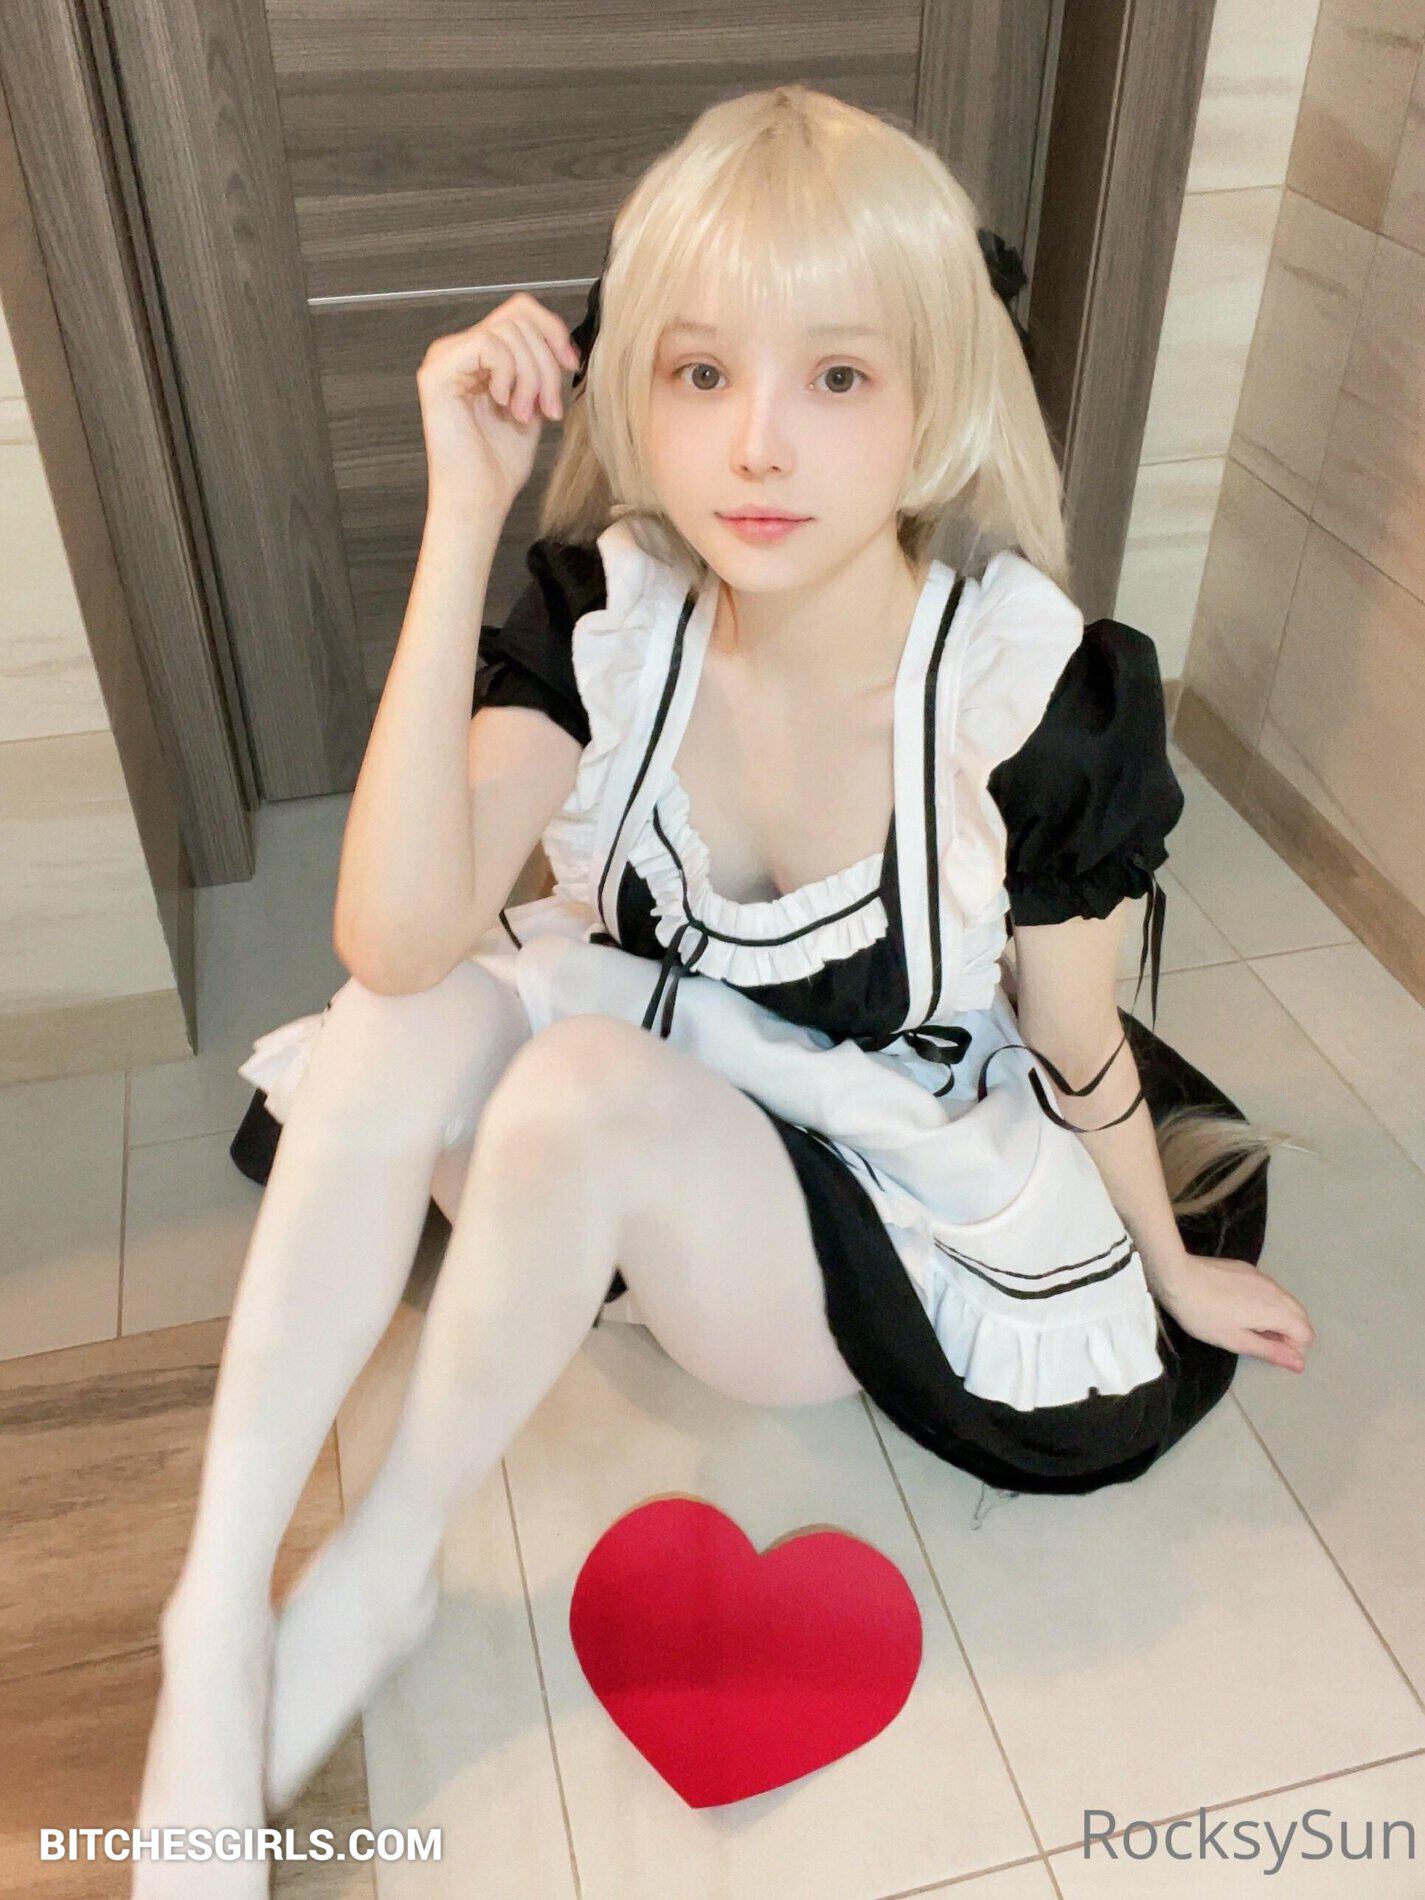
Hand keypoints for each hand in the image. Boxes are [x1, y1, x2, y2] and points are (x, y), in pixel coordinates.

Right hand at [416, 292, 581, 514]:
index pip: (520, 311)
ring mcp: (444, 358)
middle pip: (518, 319)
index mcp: (479, 355)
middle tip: (549, 409)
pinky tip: (505, 406)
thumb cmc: (501, 463)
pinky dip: (508, 375)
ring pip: (507, 331)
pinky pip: (487, 345)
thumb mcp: (534, 402)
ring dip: (531, 376)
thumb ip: (540, 367)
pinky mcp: (436, 372)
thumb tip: (563, 341)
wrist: (479, 500)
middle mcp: (458, 350)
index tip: (572, 366)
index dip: (553, 330)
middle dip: (545, 364)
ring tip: (527, 414)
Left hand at [1154, 1252, 1315, 1371]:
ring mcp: (1263, 1277)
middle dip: (1288, 1333)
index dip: (1291, 1348)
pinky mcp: (1249, 1269)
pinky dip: (1266, 1302)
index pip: (1306, 1334)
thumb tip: (1300, 1363)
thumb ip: (1271, 1351)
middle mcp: (1276, 1291)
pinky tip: (1238, 1306)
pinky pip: (1270, 1289)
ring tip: (1246, 1324)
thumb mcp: (1236, 1340)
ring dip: (1277, 1317)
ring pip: (1285, 1301)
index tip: (1266, 1349)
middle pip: (1300, 1316)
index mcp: (1276, 1311)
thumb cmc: (1204, 1314)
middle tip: (1257, 1339)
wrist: (1178, 1276)